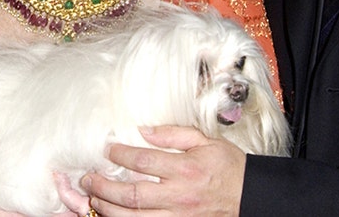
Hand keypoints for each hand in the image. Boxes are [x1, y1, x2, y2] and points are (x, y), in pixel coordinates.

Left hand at [79, 126, 244, 216]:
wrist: (250, 197)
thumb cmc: (228, 167)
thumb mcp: (205, 141)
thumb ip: (174, 134)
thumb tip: (144, 130)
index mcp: (185, 168)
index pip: (142, 160)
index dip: (119, 154)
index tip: (107, 149)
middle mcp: (179, 195)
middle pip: (131, 194)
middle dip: (103, 186)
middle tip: (88, 178)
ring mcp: (178, 216)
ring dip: (108, 208)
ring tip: (94, 197)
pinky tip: (114, 214)